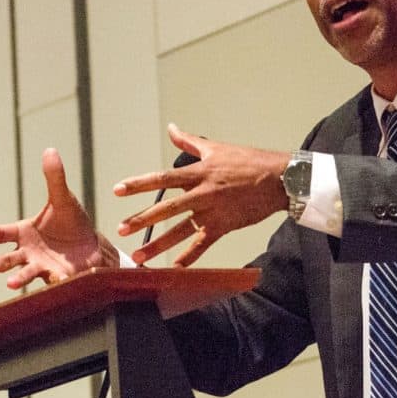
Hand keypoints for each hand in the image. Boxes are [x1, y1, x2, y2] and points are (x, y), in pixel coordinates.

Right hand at [0, 148, 118, 289]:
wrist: (91, 245)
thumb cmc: (71, 223)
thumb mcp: (62, 199)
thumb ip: (54, 178)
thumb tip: (50, 150)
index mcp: (23, 233)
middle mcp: (27, 252)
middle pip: (7, 259)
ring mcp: (40, 266)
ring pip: (25, 273)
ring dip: (17, 278)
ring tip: (10, 284)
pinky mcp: (58, 276)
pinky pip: (54, 279)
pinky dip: (55, 280)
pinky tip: (57, 279)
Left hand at [114, 123, 288, 266]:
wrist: (278, 179)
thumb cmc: (249, 161)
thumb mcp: (217, 148)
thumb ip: (189, 142)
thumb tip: (172, 129)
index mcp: (199, 172)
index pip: (162, 178)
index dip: (139, 184)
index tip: (118, 190)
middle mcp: (203, 192)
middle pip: (167, 208)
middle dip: (142, 219)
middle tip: (121, 229)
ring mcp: (213, 211)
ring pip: (181, 230)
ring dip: (159, 244)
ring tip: (140, 256)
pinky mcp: (224, 225)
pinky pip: (203, 244)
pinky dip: (189, 257)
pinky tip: (174, 268)